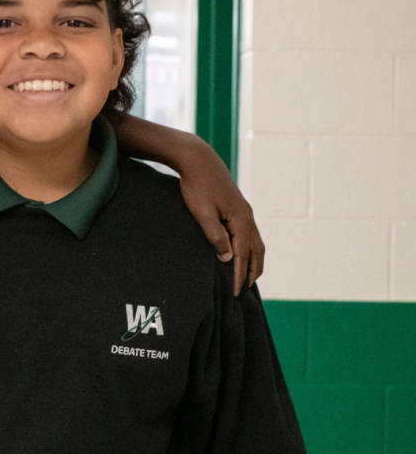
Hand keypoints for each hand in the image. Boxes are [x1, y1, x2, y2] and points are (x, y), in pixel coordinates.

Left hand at [177, 141, 264, 294]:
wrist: (199, 161)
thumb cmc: (197, 187)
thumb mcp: (203, 214)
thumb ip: (216, 236)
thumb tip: (227, 258)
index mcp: (241, 221)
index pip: (242, 256)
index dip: (238, 275)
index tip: (234, 292)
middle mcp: (247, 217)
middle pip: (256, 251)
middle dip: (251, 272)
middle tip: (243, 290)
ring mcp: (244, 212)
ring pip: (255, 242)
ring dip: (253, 261)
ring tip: (246, 276)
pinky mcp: (238, 208)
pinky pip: (249, 234)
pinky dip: (249, 248)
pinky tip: (240, 251)